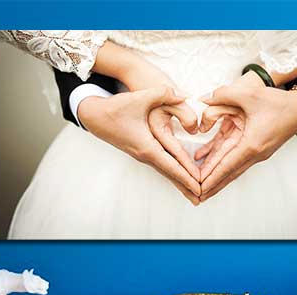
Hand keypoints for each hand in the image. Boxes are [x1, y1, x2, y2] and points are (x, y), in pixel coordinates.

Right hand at [78, 87, 200, 203]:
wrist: (94, 116)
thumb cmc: (116, 108)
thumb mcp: (140, 98)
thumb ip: (164, 94)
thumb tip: (183, 95)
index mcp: (147, 146)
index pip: (171, 165)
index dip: (187, 176)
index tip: (200, 187)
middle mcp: (145, 155)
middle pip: (170, 174)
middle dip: (186, 186)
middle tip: (202, 199)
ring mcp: (142, 155)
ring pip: (166, 172)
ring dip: (180, 182)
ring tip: (193, 193)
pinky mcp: (141, 151)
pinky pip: (161, 165)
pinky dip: (172, 173)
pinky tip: (180, 177)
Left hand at [196, 72, 296, 201]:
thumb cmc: (278, 102)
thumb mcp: (250, 94)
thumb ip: (223, 94)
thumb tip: (203, 98)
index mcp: (251, 144)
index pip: (226, 166)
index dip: (211, 178)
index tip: (199, 189)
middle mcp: (254, 153)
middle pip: (228, 174)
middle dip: (211, 185)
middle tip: (195, 196)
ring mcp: (256, 153)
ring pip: (232, 169)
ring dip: (216, 178)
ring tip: (201, 188)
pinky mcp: (256, 149)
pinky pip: (236, 159)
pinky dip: (222, 163)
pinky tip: (207, 161)